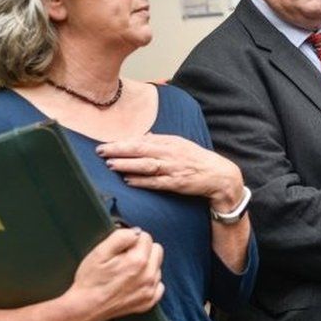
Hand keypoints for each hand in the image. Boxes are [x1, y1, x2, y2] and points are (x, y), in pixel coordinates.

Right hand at [64, 228, 163, 320]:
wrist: (85, 308)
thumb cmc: (90, 280)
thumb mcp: (100, 252)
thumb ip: (121, 236)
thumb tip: (136, 232)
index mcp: (138, 261)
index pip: (146, 237)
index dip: (131, 240)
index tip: (121, 249)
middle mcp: (148, 276)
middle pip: (156, 250)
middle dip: (143, 250)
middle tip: (124, 258)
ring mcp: (150, 290)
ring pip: (157, 266)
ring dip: (146, 265)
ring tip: (126, 272)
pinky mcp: (149, 301)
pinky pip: (158, 284)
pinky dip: (148, 281)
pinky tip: (134, 282)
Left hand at [97, 133, 244, 210]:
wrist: (219, 175)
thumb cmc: (198, 160)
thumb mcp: (181, 145)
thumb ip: (161, 141)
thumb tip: (144, 137)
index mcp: (170, 142)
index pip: (142, 140)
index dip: (122, 142)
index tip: (106, 144)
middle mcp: (171, 153)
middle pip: (140, 150)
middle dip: (119, 150)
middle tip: (100, 151)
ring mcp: (173, 168)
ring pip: (146, 165)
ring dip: (127, 165)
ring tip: (110, 164)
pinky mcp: (176, 183)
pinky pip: (155, 182)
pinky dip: (141, 181)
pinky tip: (128, 181)